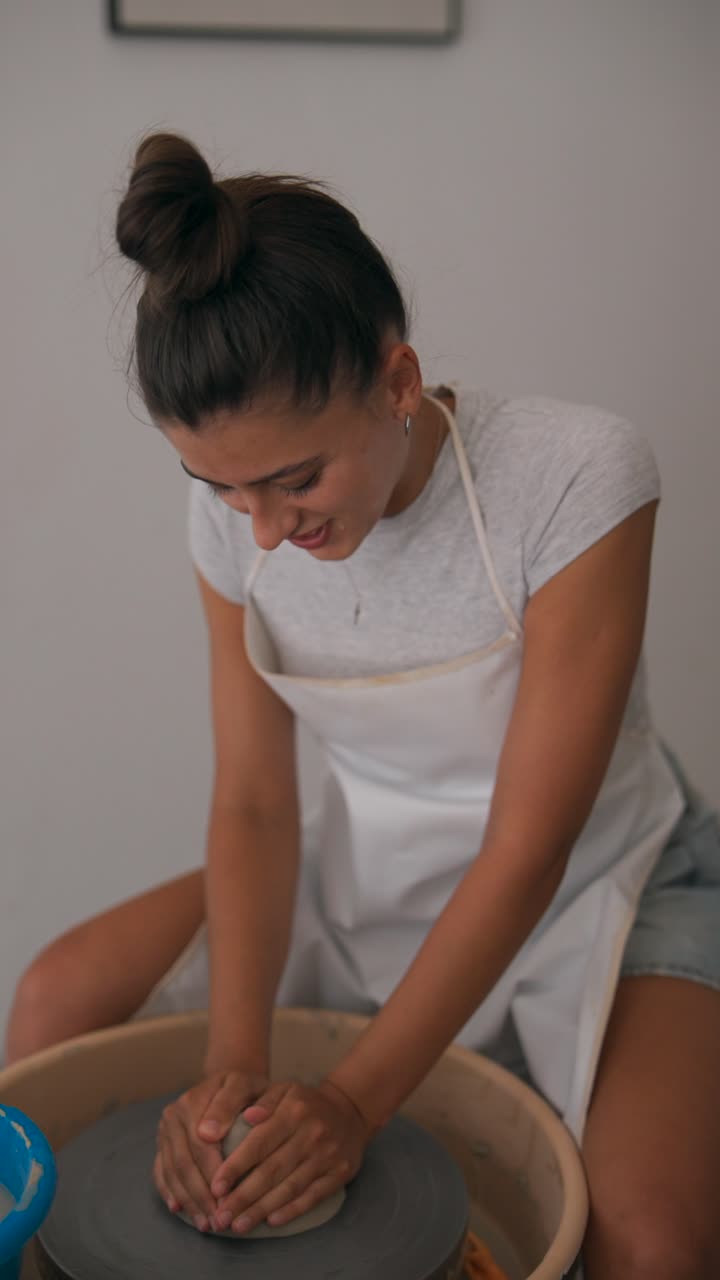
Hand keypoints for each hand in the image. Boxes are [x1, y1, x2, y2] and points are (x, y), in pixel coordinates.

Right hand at [153, 1069, 268, 1229]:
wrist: (227, 1083)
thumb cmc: (244, 1089)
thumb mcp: (246, 1086)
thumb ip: (231, 1103)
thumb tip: (211, 1133)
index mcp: (193, 1100)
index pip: (201, 1144)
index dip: (213, 1172)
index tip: (228, 1198)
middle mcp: (173, 1114)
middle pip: (184, 1161)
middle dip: (201, 1194)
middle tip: (218, 1220)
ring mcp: (164, 1130)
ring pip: (172, 1170)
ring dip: (188, 1200)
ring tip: (205, 1223)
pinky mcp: (161, 1143)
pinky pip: (160, 1171)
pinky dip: (169, 1192)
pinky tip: (180, 1210)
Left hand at [208, 1079, 370, 1234]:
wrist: (349, 1111)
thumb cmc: (305, 1103)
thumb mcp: (283, 1090)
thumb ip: (263, 1101)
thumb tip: (247, 1116)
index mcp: (293, 1110)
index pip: (260, 1142)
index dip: (236, 1167)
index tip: (215, 1187)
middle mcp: (311, 1134)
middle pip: (272, 1170)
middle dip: (244, 1197)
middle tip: (221, 1217)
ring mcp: (327, 1155)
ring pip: (290, 1187)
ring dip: (262, 1209)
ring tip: (238, 1226)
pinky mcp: (340, 1173)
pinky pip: (313, 1196)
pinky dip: (292, 1211)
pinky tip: (272, 1222)